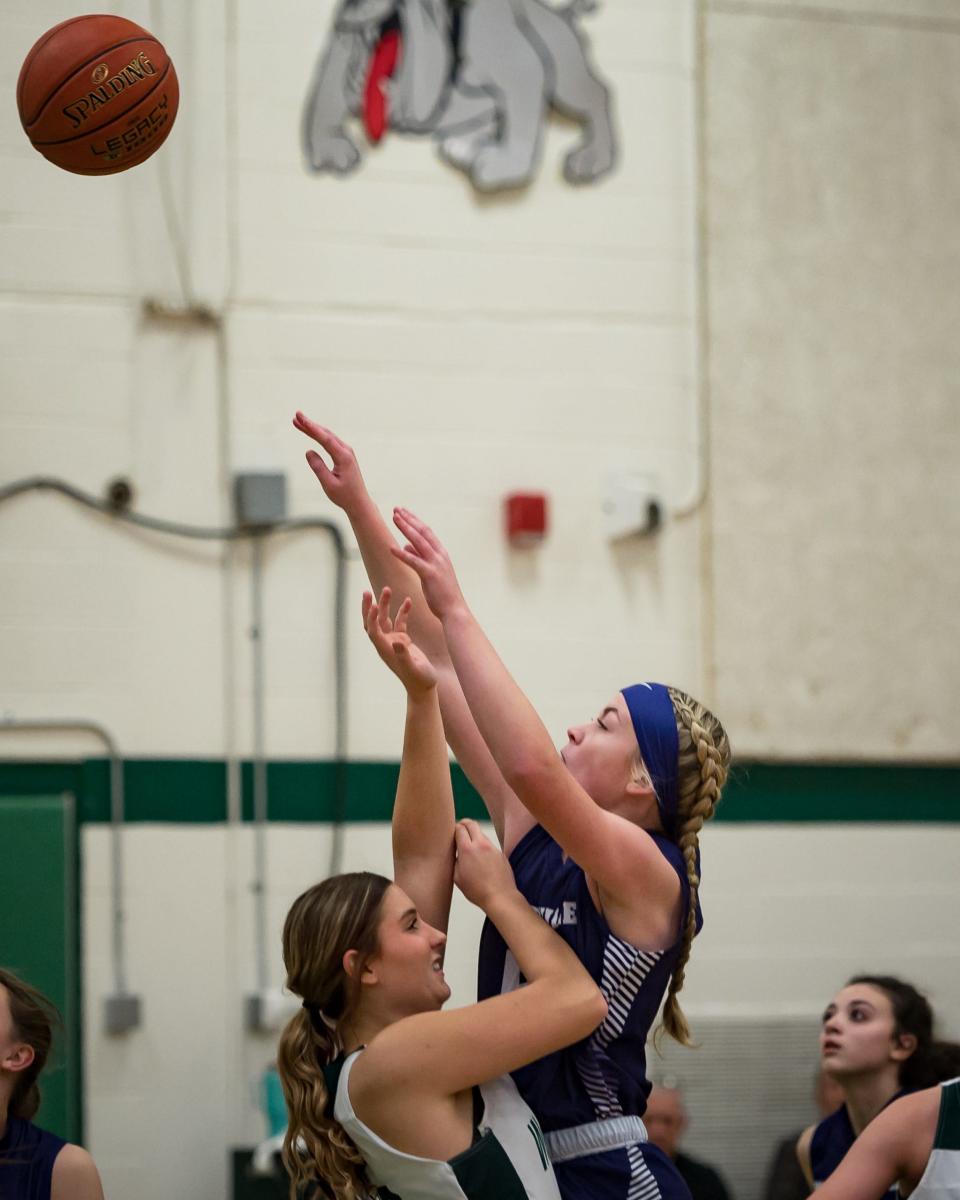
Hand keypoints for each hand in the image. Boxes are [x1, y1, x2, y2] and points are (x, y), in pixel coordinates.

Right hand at [293, 413, 367, 511]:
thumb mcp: (329, 484)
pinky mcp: (344, 455)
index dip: (311, 427)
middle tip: (295, 416)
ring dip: (313, 428)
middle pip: (325, 433)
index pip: (325, 438)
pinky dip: (319, 435)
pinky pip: (330, 441)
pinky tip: (310, 431)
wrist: (359, 502)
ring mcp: (346, 452)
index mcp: (343, 457)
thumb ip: (318, 468)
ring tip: (298, 422)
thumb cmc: (344, 496)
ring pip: (327, 436)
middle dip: (309, 424)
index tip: (300, 418)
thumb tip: (308, 451)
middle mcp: (346, 451)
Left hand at [362, 586, 436, 695]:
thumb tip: (396, 642)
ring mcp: (394, 642)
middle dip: (368, 608)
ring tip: (387, 588)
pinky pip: (400, 622)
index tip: (374, 604)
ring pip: (385, 619)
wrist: (425, 688)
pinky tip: (408, 600)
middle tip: (367, 592)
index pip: (373, 631)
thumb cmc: (420, 680)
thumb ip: (404, 655)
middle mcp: (386, 644)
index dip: (371, 618)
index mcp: (385, 650)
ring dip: (385, 605)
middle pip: (372, 623)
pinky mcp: (403, 641)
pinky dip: (402, 611)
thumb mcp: (414, 668)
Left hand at [390, 508, 466, 622]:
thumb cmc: (442, 593)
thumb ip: (419, 556)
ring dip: (405, 528)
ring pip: (418, 541)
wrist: (454, 609)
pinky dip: (402, 553)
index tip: (403, 511)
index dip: (414, 520)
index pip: (426, 531)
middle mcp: (440, 555)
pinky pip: (414, 561)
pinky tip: (391, 548)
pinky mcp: (430, 574)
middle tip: (396, 509)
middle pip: (422, 531)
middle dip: (408, 519)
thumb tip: (406, 544)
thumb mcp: (430, 571)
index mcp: (441, 553)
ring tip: (394, 518)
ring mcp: (436, 563)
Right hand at [454, 819, 516, 908]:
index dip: (454, 828)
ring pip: (481, 833)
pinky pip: (489, 844)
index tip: (451, 833)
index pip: (459, 828)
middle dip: (464, 824)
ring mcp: (493, 848)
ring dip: (474, 835)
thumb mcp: (457, 877)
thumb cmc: (476, 890)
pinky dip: (483, 846)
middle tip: (459, 829)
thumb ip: (455, 860)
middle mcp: (481, 844)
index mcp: (467, 849)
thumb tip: (456, 852)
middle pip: (471, 823)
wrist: (500, 897)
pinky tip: (481, 858)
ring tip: (470, 847)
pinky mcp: (500, 853)